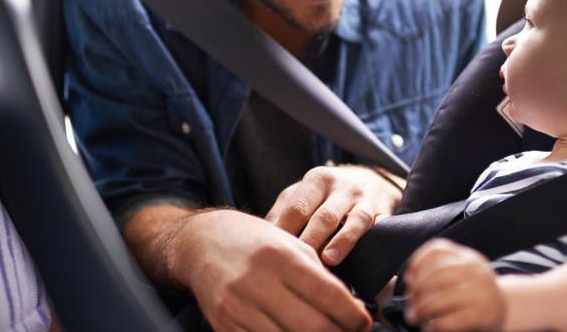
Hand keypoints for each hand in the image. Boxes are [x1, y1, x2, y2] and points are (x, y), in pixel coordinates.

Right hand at [171, 209, 371, 331]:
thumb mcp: (292, 246)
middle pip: (313, 327)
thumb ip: (322, 277)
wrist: (203, 244)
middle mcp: (258, 283)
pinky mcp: (224, 327)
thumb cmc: (256, 243)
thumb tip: (354, 309)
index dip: (353, 316)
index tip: (364, 322)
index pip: (328, 296)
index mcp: (281, 258)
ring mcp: (238, 309)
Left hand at [266, 165, 401, 264]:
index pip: (297, 208)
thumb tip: (259, 241)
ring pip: (351, 220)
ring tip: (327, 260)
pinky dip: (363, 242)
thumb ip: (282, 214)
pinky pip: (374, 227)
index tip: (272, 255)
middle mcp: (340, 186)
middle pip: (323, 215)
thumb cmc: (325, 196)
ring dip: (340, 241)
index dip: (284, 232)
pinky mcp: (381, 211)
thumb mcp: (302, 195)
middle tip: (296, 264)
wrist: (371, 181)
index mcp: (315, 180)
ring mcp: (363, 198)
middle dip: (310, 240)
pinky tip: (358, 258)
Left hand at [403, 239, 505, 331]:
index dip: (417, 262)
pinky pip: (449, 321)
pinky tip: (431, 327)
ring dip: (421, 310)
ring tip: (416, 318)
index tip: (409, 278)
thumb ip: (440, 271)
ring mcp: (480, 292)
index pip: (438, 249)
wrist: (504, 310)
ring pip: (440, 299)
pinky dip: (434, 326)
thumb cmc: (474, 294)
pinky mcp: (482, 315)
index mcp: (467, 257)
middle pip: (435, 276)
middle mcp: (476, 270)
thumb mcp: (462, 274)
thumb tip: (410, 279)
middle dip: (416, 292)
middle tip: (410, 305)